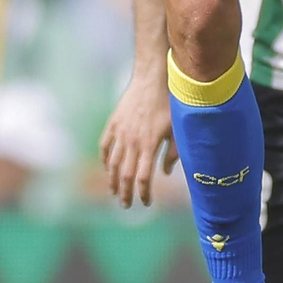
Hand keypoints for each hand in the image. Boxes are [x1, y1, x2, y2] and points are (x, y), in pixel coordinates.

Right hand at [100, 70, 176, 208]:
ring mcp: (120, 132)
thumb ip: (173, 152)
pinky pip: (104, 145)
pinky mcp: (113, 122)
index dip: (144, 194)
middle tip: (126, 205)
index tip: (145, 203)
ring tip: (114, 192)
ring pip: (111, 163)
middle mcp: (132, 142)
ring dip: (112, 180)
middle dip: (125, 193)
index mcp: (149, 146)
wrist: (154, 77)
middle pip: (124, 175)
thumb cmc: (170, 103)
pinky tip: (106, 167)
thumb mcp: (178, 129)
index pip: (143, 179)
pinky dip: (104, 159)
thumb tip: (166, 172)